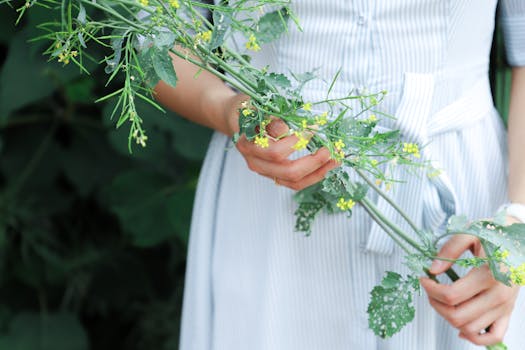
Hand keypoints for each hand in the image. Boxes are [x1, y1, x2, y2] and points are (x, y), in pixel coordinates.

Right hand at [235, 116, 338, 190]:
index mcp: (249, 146)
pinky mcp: (275, 174)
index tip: (311, 129)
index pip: (276, 152)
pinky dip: (314, 175)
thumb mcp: (254, 106)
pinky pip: (296, 182)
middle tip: (330, 150)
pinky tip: (327, 165)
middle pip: (288, 172)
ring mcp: (266, 171)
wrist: (236, 119)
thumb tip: (285, 128)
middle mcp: (256, 163)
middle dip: (313, 162)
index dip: (297, 142)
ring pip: (294, 182)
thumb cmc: (246, 109)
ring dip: (318, 172)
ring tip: (336, 159)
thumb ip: (269, 118)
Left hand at [420, 225, 519, 345]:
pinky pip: (493, 337)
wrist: (519, 240)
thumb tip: (432, 269)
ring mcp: (505, 307)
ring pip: (469, 329)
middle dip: (436, 304)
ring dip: (449, 318)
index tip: (424, 279)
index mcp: (489, 275)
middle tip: (430, 289)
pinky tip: (461, 325)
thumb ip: (449, 249)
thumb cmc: (493, 235)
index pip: (451, 295)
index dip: (430, 289)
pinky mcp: (508, 313)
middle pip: (457, 316)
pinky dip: (474, 337)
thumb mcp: (469, 234)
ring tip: (443, 301)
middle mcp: (499, 296)